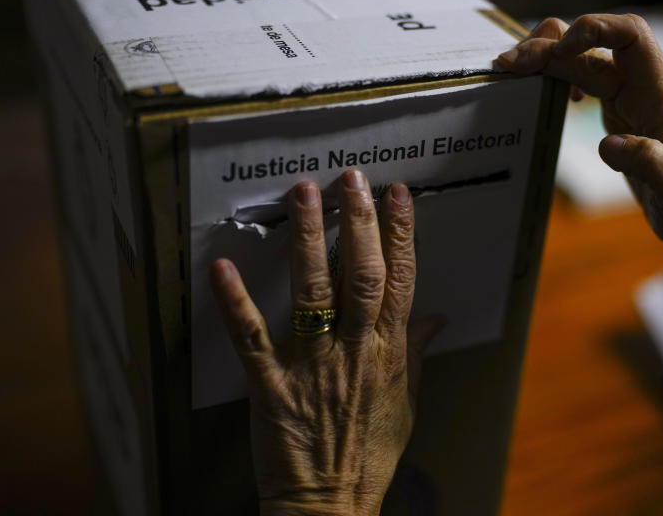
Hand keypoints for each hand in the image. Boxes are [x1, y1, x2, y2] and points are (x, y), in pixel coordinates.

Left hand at [210, 170, 443, 515]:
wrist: (330, 507)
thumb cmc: (369, 455)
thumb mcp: (407, 404)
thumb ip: (418, 354)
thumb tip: (438, 317)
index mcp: (389, 354)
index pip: (401, 282)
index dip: (400, 235)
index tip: (398, 195)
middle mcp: (356, 353)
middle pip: (362, 278)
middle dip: (358, 224)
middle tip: (351, 179)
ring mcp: (313, 368)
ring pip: (313, 296)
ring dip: (309, 243)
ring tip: (304, 196)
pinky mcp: (272, 387)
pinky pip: (253, 341)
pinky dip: (236, 304)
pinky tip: (224, 267)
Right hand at [496, 14, 662, 316]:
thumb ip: (650, 165)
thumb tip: (608, 145)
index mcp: (662, 97)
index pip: (633, 36)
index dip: (594, 30)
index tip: (557, 51)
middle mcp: (645, 88)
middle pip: (596, 44)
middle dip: (551, 45)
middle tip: (509, 65)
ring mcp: (631, 97)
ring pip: (585, 57)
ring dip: (549, 55)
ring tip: (512, 70)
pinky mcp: (618, 111)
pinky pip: (584, 77)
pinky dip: (558, 75)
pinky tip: (545, 91)